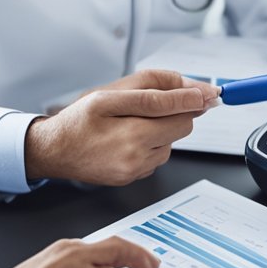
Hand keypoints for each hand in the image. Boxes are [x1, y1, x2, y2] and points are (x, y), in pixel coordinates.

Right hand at [25, 69, 218, 185]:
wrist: (53, 150)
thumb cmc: (78, 120)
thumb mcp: (110, 95)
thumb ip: (154, 90)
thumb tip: (193, 90)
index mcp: (132, 132)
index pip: (180, 113)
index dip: (196, 99)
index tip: (213, 93)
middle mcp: (137, 156)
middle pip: (181, 127)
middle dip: (174, 112)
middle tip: (150, 104)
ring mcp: (137, 170)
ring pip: (171, 142)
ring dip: (160, 129)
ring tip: (127, 124)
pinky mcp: (134, 177)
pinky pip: (157, 155)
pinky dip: (150, 143)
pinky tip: (126, 139)